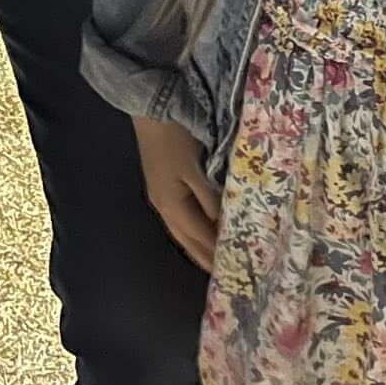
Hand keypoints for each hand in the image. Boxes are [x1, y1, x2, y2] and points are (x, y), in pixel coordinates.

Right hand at [132, 115, 220, 271]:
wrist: (150, 110)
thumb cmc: (175, 139)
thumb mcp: (195, 169)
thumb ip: (209, 198)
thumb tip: (222, 224)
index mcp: (172, 206)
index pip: (200, 239)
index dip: (216, 254)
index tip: (234, 270)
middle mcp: (163, 208)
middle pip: (187, 241)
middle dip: (204, 257)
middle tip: (225, 274)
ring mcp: (159, 196)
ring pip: (181, 231)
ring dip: (197, 246)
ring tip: (212, 259)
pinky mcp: (161, 185)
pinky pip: (179, 219)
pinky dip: (191, 230)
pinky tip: (199, 229)